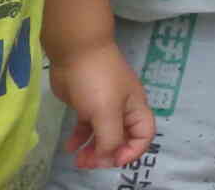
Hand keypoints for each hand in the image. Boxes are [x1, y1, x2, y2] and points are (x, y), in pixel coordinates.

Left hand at [50, 40, 154, 170]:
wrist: (76, 51)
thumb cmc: (97, 80)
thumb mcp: (107, 112)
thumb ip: (110, 138)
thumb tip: (107, 157)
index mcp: (135, 108)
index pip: (144, 136)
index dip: (132, 151)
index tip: (113, 160)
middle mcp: (122, 109)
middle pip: (123, 139)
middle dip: (108, 155)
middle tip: (89, 163)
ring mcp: (104, 107)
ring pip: (103, 135)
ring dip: (93, 151)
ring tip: (78, 161)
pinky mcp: (86, 104)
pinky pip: (86, 128)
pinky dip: (80, 139)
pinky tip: (69, 147)